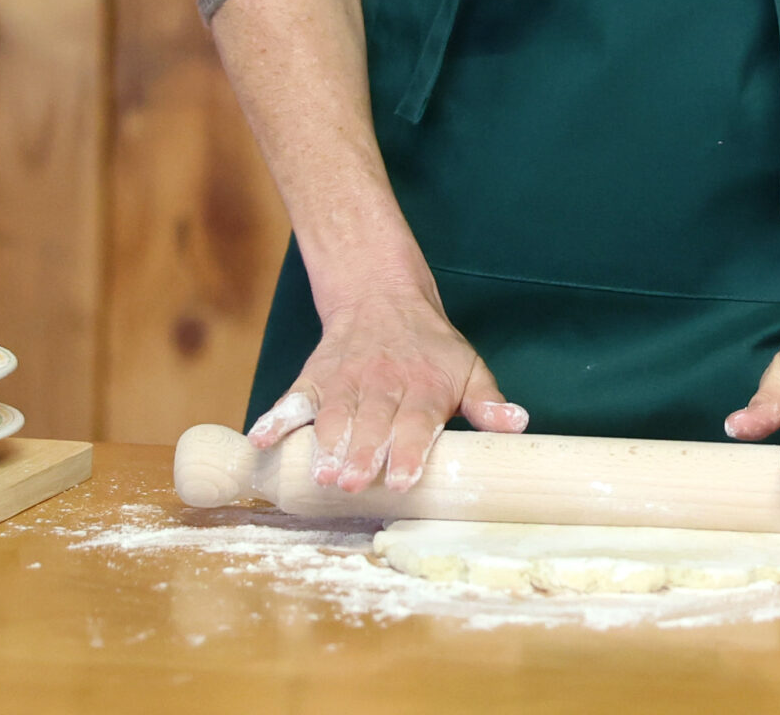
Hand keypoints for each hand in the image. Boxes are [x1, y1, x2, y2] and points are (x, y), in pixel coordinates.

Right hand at [247, 270, 526, 494]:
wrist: (383, 296)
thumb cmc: (432, 348)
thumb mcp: (468, 368)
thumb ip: (487, 402)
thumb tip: (518, 425)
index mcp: (424, 387)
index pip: (417, 422)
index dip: (409, 451)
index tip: (402, 479)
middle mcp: (383, 383)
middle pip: (372, 422)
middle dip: (363, 454)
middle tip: (353, 483)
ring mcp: (345, 381)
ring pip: (333, 414)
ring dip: (324, 444)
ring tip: (320, 474)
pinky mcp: (314, 378)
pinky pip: (293, 399)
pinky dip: (275, 419)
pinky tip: (261, 440)